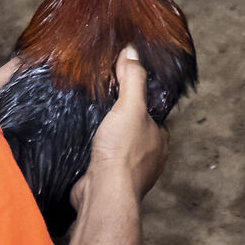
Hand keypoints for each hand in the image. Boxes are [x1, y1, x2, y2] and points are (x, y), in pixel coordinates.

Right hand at [74, 46, 168, 205]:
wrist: (103, 192)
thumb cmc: (122, 152)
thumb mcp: (130, 106)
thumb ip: (132, 79)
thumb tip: (132, 52)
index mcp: (161, 138)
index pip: (155, 111)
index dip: (142, 97)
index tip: (125, 83)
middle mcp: (149, 155)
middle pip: (136, 127)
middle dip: (122, 116)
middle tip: (104, 98)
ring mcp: (129, 169)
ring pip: (119, 144)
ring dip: (107, 133)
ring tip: (91, 116)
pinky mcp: (108, 178)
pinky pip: (103, 157)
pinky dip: (95, 149)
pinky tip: (83, 139)